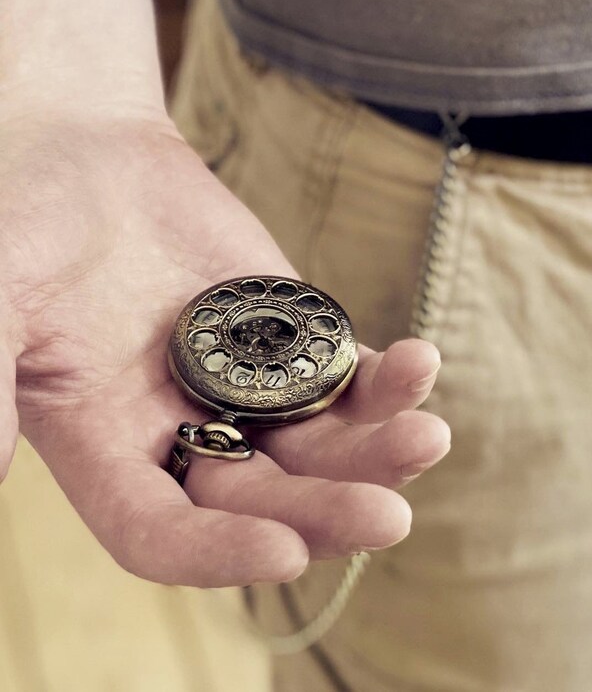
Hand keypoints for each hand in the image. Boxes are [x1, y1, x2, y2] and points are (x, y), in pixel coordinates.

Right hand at [1, 107, 449, 586]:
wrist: (95, 160)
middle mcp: (183, 432)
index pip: (163, 531)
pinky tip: (419, 365)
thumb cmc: (29, 221)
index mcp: (108, 447)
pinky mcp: (290, 341)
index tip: (285, 552)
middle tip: (390, 517)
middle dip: (325, 511)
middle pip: (263, 499)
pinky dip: (386, 379)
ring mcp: (246, 389)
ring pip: (320, 448)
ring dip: (376, 451)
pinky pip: (345, 376)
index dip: (218, 553)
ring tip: (429, 435)